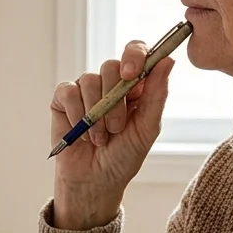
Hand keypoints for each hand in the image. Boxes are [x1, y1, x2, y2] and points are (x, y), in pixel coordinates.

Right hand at [50, 41, 173, 229]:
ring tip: (99, 138)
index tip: (131, 73)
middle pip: (111, 65)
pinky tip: (81, 133)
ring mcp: (86, 89)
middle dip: (114, 100)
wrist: (95, 181)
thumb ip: (157, 95)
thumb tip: (168, 61)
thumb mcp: (146, 129)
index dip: (134, 55)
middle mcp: (111, 83)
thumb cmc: (123, 157)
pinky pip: (68, 92)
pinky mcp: (64, 99)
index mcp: (135, 86)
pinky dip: (76, 115)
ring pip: (89, 80)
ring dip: (95, 114)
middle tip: (116, 128)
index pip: (136, 52)